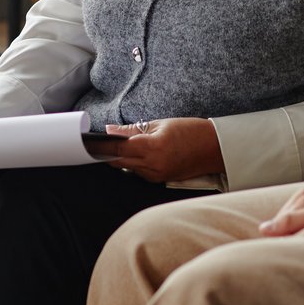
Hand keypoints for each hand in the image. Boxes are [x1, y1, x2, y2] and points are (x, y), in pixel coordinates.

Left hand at [101, 117, 222, 184]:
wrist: (215, 148)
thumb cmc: (191, 131)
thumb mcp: (161, 124)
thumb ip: (132, 130)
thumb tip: (110, 131)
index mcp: (152, 147)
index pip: (117, 148)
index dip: (100, 146)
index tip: (88, 141)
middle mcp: (153, 165)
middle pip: (117, 161)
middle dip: (106, 153)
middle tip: (96, 143)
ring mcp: (156, 175)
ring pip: (126, 168)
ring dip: (120, 158)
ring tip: (119, 145)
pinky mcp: (159, 180)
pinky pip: (138, 173)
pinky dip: (133, 163)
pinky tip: (137, 154)